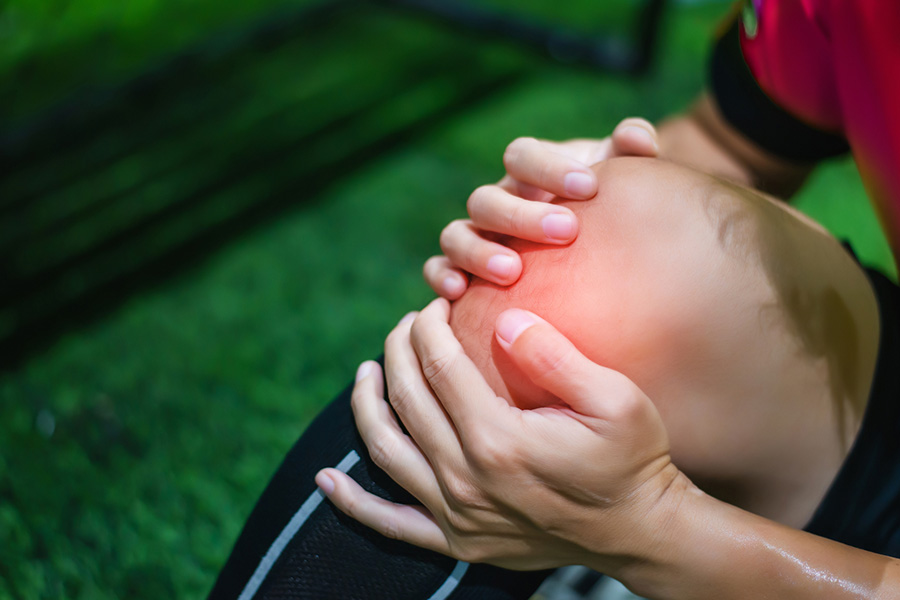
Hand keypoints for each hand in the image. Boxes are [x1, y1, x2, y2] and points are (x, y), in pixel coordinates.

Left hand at [315, 298, 692, 574]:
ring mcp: (456, 516)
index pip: (439, 367)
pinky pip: (389, 522)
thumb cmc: (631, 460)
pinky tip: (326, 480)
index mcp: (499, 440)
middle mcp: (466, 479)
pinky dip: (353, 502)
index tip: (434, 306)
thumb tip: (503, 320)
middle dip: (398, 351)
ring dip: (367, 404)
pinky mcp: (457, 542)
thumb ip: (555, 357)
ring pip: (386, 450)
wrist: (638, 533)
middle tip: (406, 326)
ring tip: (366, 372)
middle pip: (408, 400)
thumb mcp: (616, 400)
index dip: (428, 328)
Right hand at [425, 118, 658, 298]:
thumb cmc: (605, 210)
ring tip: (512, 272)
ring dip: (479, 251)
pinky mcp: (461, 270)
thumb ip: (629, 151)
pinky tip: (461, 293)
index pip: (522, 155)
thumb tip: (636, 137)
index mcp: (527, 173)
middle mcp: (496, 202)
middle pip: (487, 199)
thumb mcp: (621, 180)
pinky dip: (442, 276)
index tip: (590, 187)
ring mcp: (474, 236)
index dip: (549, 168)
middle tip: (566, 231)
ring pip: (456, 235)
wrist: (593, 249)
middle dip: (522, 215)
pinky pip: (437, 269)